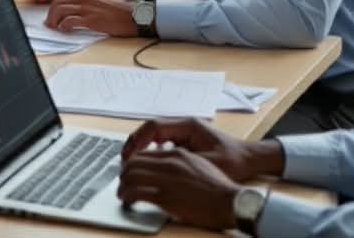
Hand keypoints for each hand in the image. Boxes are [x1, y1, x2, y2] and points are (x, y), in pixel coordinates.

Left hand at [46, 0, 138, 36]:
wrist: (135, 16)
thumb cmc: (119, 12)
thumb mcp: (99, 2)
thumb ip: (86, 4)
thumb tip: (72, 13)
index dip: (53, 7)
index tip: (51, 16)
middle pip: (57, 2)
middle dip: (50, 14)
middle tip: (50, 24)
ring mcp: (88, 8)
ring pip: (60, 10)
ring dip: (54, 20)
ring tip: (55, 28)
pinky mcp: (92, 20)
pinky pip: (70, 21)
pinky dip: (64, 26)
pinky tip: (65, 30)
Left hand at [116, 145, 241, 230]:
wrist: (231, 201)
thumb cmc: (218, 187)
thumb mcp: (199, 165)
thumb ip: (181, 162)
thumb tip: (166, 167)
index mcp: (177, 154)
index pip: (144, 153)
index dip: (133, 163)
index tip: (130, 172)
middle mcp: (169, 163)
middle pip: (133, 163)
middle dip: (124, 174)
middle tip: (122, 183)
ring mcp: (166, 179)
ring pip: (131, 176)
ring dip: (122, 186)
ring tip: (122, 194)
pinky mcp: (165, 197)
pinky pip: (136, 193)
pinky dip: (128, 197)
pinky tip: (129, 202)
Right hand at [121, 118, 279, 181]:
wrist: (250, 159)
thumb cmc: (233, 161)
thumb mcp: (207, 163)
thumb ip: (182, 161)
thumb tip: (157, 165)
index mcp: (189, 125)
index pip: (155, 126)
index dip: (139, 139)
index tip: (130, 154)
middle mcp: (185, 124)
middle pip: (152, 128)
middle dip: (136, 142)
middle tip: (125, 158)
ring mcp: (186, 131)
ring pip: (156, 134)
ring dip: (143, 145)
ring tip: (132, 160)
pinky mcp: (187, 139)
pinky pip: (164, 140)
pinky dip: (153, 149)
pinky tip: (149, 161)